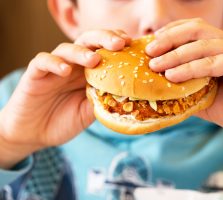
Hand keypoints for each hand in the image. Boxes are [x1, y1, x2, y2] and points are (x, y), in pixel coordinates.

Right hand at [0, 29, 130, 168]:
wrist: (35, 133)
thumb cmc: (64, 120)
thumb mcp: (90, 112)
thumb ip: (103, 100)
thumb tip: (129, 95)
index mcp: (88, 71)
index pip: (103, 49)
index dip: (117, 43)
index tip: (132, 44)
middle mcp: (73, 65)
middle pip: (88, 41)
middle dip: (104, 39)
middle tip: (119, 43)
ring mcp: (54, 68)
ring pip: (66, 49)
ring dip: (81, 52)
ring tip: (94, 60)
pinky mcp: (35, 74)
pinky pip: (42, 61)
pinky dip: (54, 63)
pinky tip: (65, 70)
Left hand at [146, 18, 222, 164]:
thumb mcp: (207, 99)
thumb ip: (187, 91)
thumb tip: (159, 92)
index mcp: (220, 48)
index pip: (191, 30)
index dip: (169, 34)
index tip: (148, 47)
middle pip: (194, 29)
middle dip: (168, 39)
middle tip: (148, 52)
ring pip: (202, 43)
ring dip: (175, 54)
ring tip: (155, 66)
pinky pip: (215, 62)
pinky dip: (192, 68)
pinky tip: (174, 76)